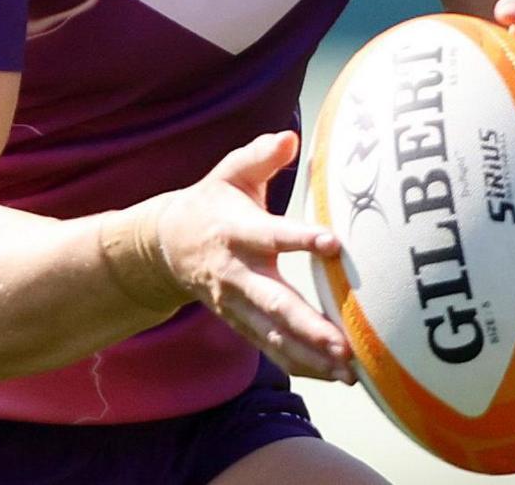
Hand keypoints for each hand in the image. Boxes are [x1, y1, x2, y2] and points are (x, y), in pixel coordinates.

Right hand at [118, 131, 355, 383]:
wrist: (165, 246)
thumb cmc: (212, 203)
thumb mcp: (230, 172)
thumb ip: (259, 155)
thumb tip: (289, 137)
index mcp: (237, 232)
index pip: (272, 236)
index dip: (301, 240)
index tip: (333, 244)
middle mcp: (236, 275)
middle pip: (274, 303)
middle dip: (308, 326)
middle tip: (344, 343)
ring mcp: (236, 305)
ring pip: (273, 336)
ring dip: (310, 355)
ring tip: (349, 370)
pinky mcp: (239, 323)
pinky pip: (271, 349)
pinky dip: (301, 365)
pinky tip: (334, 377)